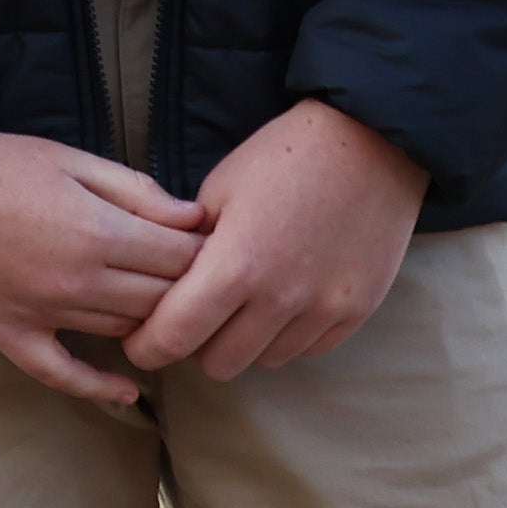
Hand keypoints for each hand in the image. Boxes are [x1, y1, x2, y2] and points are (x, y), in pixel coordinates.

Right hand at [0, 122, 213, 409]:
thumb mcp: (68, 158)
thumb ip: (135, 189)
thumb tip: (195, 219)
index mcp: (97, 231)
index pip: (182, 258)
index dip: (206, 252)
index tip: (215, 247)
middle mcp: (77, 281)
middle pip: (162, 300)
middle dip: (189, 288)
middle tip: (201, 280)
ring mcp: (42, 313)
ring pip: (124, 334)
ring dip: (151, 325)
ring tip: (170, 312)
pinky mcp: (8, 334)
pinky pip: (61, 374)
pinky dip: (98, 388)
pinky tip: (128, 392)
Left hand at [127, 98, 425, 381]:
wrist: (369, 144)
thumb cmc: (281, 158)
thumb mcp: (217, 191)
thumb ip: (190, 246)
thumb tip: (169, 287)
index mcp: (235, 264)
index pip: (176, 336)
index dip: (147, 347)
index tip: (138, 343)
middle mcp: (280, 298)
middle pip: (219, 363)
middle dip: (196, 346)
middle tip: (192, 319)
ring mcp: (324, 310)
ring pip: (265, 361)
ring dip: (244, 343)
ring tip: (240, 306)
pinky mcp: (357, 312)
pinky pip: (307, 350)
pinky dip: (285, 337)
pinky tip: (280, 303)